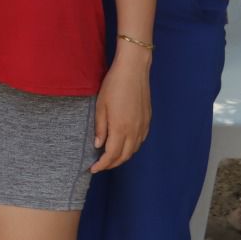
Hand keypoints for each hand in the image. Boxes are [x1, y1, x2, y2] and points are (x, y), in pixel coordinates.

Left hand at [90, 44, 151, 171]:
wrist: (133, 70)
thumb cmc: (114, 85)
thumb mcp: (100, 106)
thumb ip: (100, 128)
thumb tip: (98, 145)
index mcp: (120, 128)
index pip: (112, 155)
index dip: (102, 165)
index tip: (93, 169)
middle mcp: (134, 131)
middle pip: (124, 156)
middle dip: (111, 164)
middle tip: (100, 165)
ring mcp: (143, 126)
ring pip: (133, 150)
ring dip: (121, 157)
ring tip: (109, 157)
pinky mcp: (147, 121)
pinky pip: (140, 141)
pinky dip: (131, 148)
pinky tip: (123, 144)